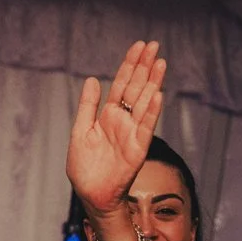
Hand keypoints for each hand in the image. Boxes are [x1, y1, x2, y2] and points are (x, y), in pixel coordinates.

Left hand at [67, 41, 165, 219]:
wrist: (91, 195)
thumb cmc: (84, 169)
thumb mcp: (80, 132)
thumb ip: (88, 106)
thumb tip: (92, 79)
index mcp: (108, 116)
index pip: (122, 84)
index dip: (130, 65)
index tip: (139, 46)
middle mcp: (123, 122)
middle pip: (136, 88)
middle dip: (145, 67)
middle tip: (154, 45)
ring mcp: (132, 134)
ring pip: (145, 103)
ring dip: (153, 83)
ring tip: (161, 62)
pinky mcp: (138, 149)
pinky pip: (146, 127)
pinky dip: (152, 111)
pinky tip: (157, 94)